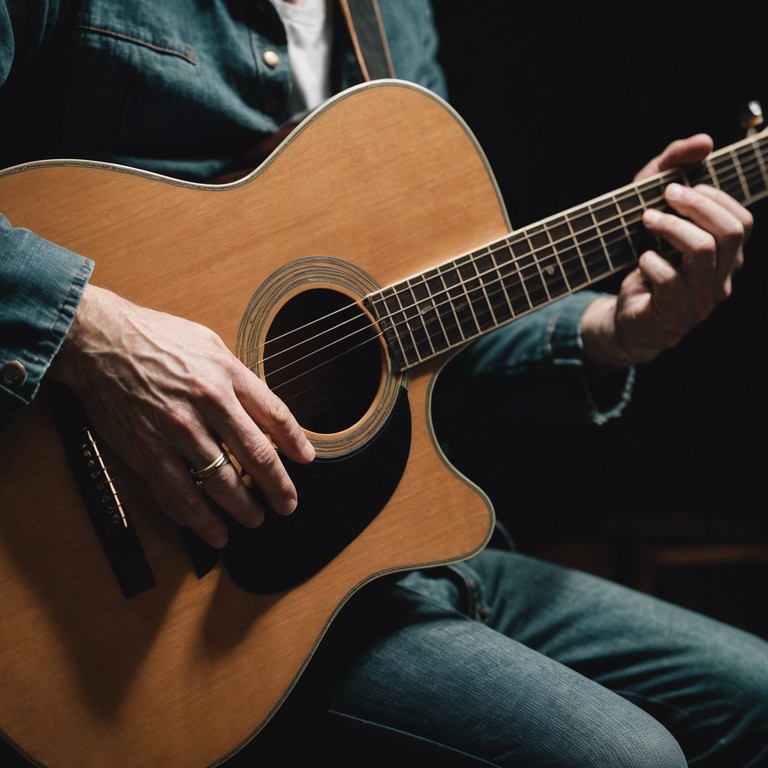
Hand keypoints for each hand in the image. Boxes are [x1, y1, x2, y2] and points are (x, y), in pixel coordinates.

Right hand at [50, 285, 314, 547]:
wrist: (99, 341)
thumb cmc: (156, 339)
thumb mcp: (210, 345)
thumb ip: (239, 379)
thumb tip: (265, 410)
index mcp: (225, 377)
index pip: (274, 415)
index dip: (295, 442)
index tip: (306, 460)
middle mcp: (205, 405)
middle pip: (255, 457)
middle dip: (277, 487)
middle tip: (287, 505)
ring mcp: (174, 432)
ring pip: (219, 483)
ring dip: (240, 509)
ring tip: (253, 520)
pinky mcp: (146, 451)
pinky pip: (177, 494)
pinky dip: (197, 518)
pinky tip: (211, 529)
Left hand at [581, 134, 752, 365]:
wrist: (629, 321)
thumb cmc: (646, 264)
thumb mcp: (654, 210)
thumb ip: (673, 170)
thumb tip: (705, 141)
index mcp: (727, 259)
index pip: (742, 221)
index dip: (714, 199)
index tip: (681, 187)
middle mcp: (721, 280)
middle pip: (730, 231)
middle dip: (696, 206)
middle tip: (665, 196)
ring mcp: (700, 301)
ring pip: (703, 250)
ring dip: (670, 227)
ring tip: (646, 221)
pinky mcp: (673, 314)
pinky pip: (668, 278)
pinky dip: (649, 262)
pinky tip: (640, 262)